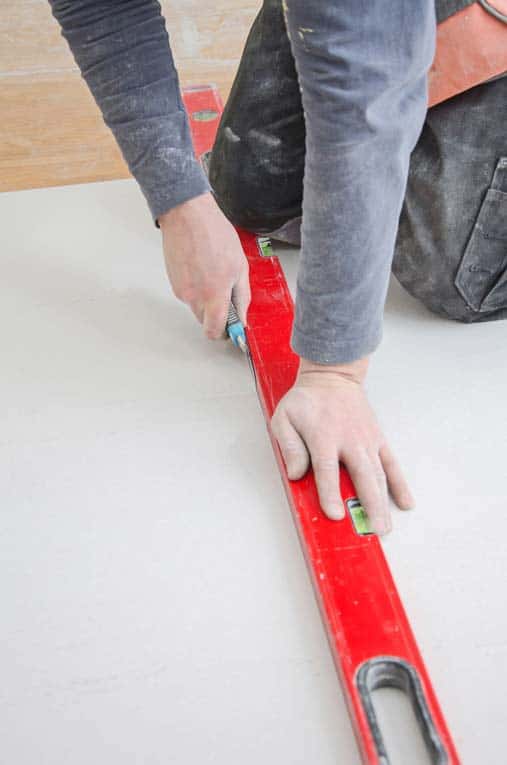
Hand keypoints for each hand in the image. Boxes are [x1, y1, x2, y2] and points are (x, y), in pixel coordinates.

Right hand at [159, 193, 250, 337]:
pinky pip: (188, 295)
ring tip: (213, 273)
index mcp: (214, 294)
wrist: (187, 215)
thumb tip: (242, 317)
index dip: (225, 333)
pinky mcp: (173, 283)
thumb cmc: (214, 234)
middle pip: (205, 321)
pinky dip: (196, 288)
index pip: (215, 331)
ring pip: (196, 307)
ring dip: (206, 299)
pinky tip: (202, 268)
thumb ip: (242, 297)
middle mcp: (194, 297)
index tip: (233, 328)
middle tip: (226, 293)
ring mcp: (181, 290)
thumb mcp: (240, 266)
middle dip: (216, 314)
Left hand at [271, 357, 413, 533]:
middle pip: (362, 477)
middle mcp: (349, 440)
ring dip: (384, 502)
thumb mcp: (285, 418)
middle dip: (369, 505)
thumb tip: (297, 473)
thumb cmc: (306, 401)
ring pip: (379, 475)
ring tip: (385, 527)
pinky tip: (405, 502)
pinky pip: (392, 464)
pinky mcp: (378, 440)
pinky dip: (400, 484)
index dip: (330, 493)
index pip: (327, 469)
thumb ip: (289, 446)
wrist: (332, 377)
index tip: (335, 514)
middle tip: (373, 530)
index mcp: (324, 436)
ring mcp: (367, 441)